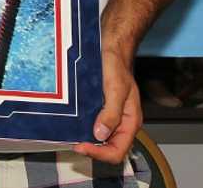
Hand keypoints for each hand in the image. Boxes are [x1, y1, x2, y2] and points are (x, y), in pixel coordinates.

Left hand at [74, 47, 141, 163]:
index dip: (100, 154)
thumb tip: (100, 134)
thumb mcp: (116, 89)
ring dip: (86, 140)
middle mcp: (121, 122)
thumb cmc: (117, 65)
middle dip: (92, 150)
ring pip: (100, 139)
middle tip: (74, 143)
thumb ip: (111, 112)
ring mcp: (110, 116)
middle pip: (108, 149)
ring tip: (72, 136)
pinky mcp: (100, 109)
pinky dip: (83, 129)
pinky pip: (93, 125)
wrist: (110, 48)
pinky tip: (73, 124)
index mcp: (130, 121)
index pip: (118, 151)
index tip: (82, 146)